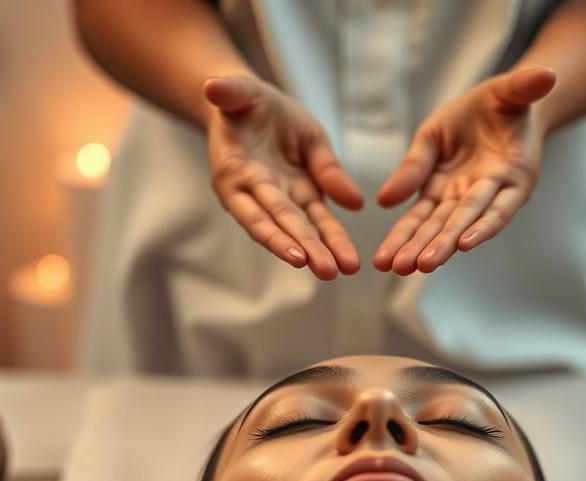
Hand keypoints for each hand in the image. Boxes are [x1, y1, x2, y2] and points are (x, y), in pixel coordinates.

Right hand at [204, 75, 363, 279]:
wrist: (238, 103)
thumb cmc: (249, 104)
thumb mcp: (269, 106)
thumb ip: (262, 116)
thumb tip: (318, 168)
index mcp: (237, 170)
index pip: (259, 209)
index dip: (276, 233)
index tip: (298, 256)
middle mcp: (251, 192)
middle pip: (281, 224)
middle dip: (307, 248)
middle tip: (329, 271)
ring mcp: (273, 197)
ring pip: (298, 227)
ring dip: (320, 250)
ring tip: (344, 269)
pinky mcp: (294, 196)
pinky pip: (315, 218)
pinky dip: (331, 236)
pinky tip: (348, 257)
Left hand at [373, 67, 555, 274]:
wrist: (506, 105)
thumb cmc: (501, 103)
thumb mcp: (495, 95)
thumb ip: (475, 127)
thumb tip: (441, 151)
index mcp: (512, 172)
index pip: (497, 205)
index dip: (483, 224)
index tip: (464, 244)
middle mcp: (489, 192)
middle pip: (463, 221)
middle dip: (441, 244)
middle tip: (419, 265)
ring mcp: (463, 196)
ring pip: (440, 225)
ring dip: (418, 246)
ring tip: (395, 267)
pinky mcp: (441, 193)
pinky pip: (422, 215)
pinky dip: (407, 233)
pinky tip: (390, 254)